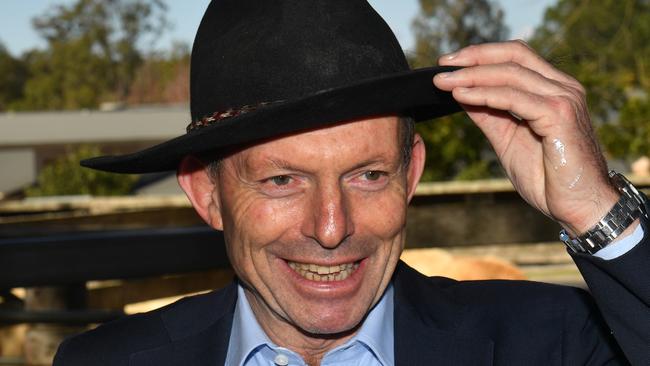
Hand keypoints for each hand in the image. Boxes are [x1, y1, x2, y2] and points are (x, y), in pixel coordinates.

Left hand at [433, 40, 619, 235]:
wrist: (579, 207)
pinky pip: (513, 98)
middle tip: (442, 65)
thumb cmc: (548, 178)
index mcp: (554, 88)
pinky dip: (484, 94)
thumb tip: (461, 93)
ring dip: (472, 75)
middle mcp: (563, 87)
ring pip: (511, 74)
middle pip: (514, 55)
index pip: (516, 55)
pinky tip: (461, 96)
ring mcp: (564, 99)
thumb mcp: (508, 139)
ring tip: (444, 82)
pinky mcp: (559, 116)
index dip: (482, 54)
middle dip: (474, 57)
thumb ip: (489, 114)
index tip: (449, 63)